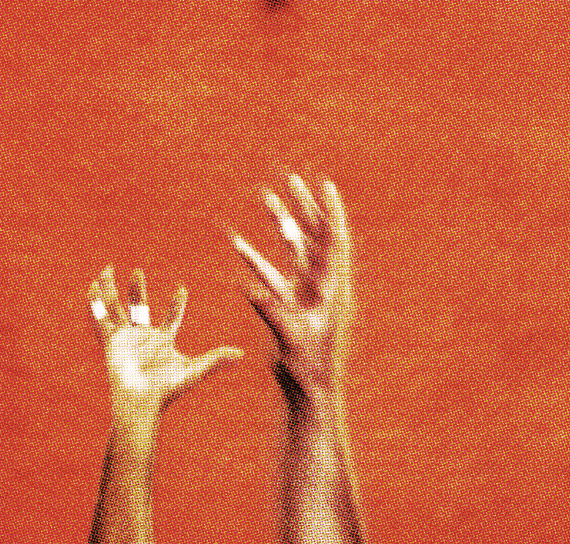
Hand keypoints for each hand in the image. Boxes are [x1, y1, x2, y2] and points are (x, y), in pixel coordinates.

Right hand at [89, 266, 243, 410]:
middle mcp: (142, 337)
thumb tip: (242, 354)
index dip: (177, 305)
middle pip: (138, 307)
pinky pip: (100, 319)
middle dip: (137, 290)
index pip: (171, 319)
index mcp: (162, 341)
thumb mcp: (194, 370)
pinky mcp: (111, 342)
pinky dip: (95, 303)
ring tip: (106, 268)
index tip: (181, 290)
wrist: (141, 402)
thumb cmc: (167, 389)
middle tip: (137, 271)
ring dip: (111, 289)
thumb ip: (216, 360)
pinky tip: (92, 287)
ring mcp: (125, 338)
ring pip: (116, 308)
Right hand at [231, 175, 352, 389]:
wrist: (308, 391)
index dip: (330, 211)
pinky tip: (236, 245)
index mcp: (331, 288)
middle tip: (291, 178)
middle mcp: (321, 285)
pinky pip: (271, 274)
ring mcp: (305, 293)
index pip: (333, 241)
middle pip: (314, 235)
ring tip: (265, 197)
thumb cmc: (308, 368)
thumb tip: (251, 289)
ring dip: (279, 223)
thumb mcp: (292, 339)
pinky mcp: (290, 304)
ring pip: (293, 249)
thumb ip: (273, 313)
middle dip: (303, 206)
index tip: (324, 183)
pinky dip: (255, 259)